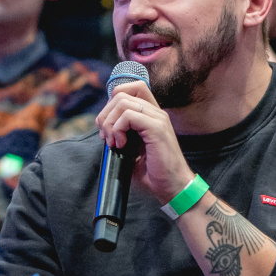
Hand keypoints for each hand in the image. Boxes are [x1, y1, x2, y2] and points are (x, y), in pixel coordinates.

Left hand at [94, 79, 192, 204]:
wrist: (173, 188)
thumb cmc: (153, 173)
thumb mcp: (132, 148)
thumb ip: (121, 132)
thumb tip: (102, 125)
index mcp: (151, 114)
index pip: (130, 88)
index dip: (112, 102)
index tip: (108, 126)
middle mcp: (156, 112)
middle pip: (121, 93)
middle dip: (105, 114)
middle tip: (106, 136)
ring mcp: (158, 119)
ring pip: (122, 102)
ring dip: (110, 123)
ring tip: (113, 143)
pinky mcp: (157, 129)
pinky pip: (128, 116)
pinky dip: (118, 130)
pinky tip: (121, 145)